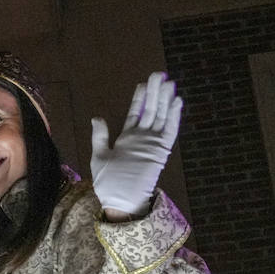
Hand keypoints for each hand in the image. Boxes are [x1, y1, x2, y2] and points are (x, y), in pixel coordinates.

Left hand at [90, 71, 182, 220]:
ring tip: (169, 82)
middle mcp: (142, 138)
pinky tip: (177, 101)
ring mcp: (152, 143)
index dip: (140, 98)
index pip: (136, 113)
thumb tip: (97, 117)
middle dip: (154, 92)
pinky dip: (174, 116)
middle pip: (150, 110)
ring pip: (161, 116)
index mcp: (127, 138)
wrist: (120, 199)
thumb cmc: (108, 182)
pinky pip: (169, 130)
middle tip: (159, 74)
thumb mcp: (100, 156)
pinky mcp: (161, 150)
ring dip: (165, 99)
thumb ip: (100, 136)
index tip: (142, 84)